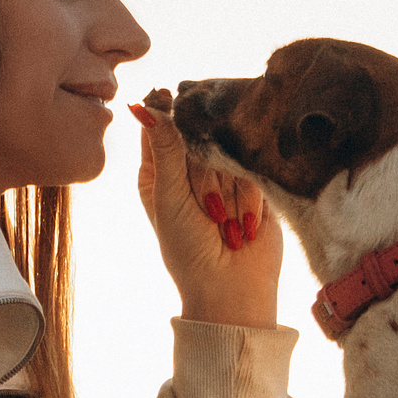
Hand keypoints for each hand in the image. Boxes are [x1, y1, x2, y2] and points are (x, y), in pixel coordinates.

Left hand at [130, 104, 283, 327]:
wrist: (231, 289)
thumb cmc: (188, 250)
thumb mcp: (170, 199)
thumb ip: (166, 151)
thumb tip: (145, 107)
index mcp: (158, 172)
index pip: (161, 128)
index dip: (170, 119)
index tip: (176, 110)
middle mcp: (189, 171)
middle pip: (199, 139)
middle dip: (206, 178)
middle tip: (208, 212)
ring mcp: (222, 177)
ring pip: (228, 155)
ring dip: (229, 194)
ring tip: (224, 226)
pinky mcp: (253, 185)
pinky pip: (253, 171)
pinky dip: (249, 201)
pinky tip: (243, 228)